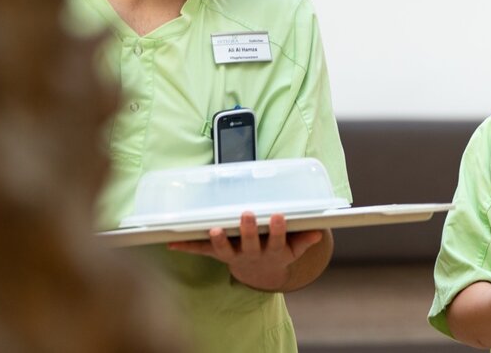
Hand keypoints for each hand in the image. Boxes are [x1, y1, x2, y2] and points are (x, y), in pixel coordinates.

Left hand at [168, 212, 323, 290]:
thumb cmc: (278, 253)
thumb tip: (318, 231)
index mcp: (273, 252)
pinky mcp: (218, 255)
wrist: (260, 274)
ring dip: (219, 241)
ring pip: (225, 250)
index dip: (278, 229)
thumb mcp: (295, 250)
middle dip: (248, 230)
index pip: (278, 240)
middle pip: (250, 244)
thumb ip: (304, 239)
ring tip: (214, 230)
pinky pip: (202, 251)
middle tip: (247, 215)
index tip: (279, 216)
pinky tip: (172, 243)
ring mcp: (234, 256)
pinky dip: (187, 247)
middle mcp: (252, 255)